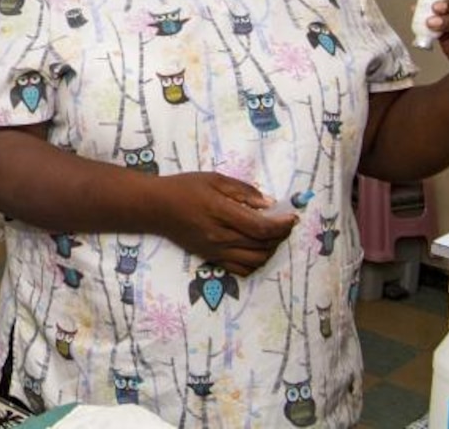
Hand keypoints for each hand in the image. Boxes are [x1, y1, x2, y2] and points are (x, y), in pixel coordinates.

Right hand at [153, 173, 299, 275]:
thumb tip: (269, 204)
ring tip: (272, 236)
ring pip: (256, 260)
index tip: (292, 217)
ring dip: (271, 250)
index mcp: (221, 213)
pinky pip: (242, 269)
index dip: (282, 225)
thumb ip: (243, 191)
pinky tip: (257, 249)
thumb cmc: (185, 188)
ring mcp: (216, 251)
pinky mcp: (212, 258)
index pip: (261, 227)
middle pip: (263, 245)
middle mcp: (220, 236)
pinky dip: (256, 262)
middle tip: (284, 223)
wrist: (156, 207)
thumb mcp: (214, 179)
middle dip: (280, 235)